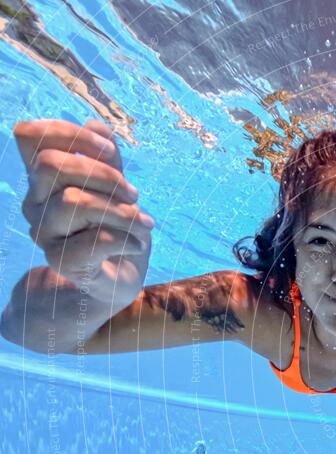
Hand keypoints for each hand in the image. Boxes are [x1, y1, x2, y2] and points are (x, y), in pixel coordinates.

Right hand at [13, 118, 154, 305]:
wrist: (115, 283)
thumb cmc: (117, 232)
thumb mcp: (119, 190)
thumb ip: (109, 159)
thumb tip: (96, 124)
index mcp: (44, 181)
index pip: (30, 136)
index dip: (71, 134)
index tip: (108, 151)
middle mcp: (36, 205)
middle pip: (51, 165)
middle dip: (104, 174)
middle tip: (133, 194)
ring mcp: (45, 235)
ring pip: (73, 201)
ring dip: (121, 211)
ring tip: (143, 223)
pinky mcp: (63, 263)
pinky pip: (94, 239)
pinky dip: (126, 238)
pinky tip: (138, 244)